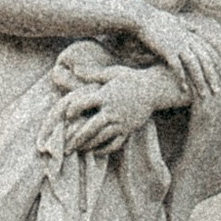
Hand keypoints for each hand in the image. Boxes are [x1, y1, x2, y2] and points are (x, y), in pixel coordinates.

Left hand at [49, 61, 167, 156]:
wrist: (154, 88)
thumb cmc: (131, 79)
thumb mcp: (112, 73)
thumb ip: (92, 74)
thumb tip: (75, 68)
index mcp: (105, 96)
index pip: (82, 105)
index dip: (71, 111)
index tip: (67, 116)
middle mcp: (112, 111)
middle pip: (90, 128)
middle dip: (76, 138)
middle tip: (65, 147)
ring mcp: (121, 122)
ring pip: (101, 138)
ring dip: (88, 145)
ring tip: (78, 150)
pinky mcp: (129, 129)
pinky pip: (115, 143)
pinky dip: (105, 150)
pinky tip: (96, 152)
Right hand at [130, 2, 217, 97]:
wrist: (142, 17)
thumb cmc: (158, 20)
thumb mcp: (177, 21)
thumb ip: (189, 26)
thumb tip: (198, 29)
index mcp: (192, 35)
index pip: (209, 53)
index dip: (216, 66)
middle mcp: (189, 41)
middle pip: (205, 62)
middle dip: (212, 77)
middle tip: (217, 92)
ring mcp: (179, 45)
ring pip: (194, 67)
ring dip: (200, 82)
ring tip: (203, 95)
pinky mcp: (168, 50)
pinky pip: (177, 67)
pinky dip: (182, 78)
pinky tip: (184, 89)